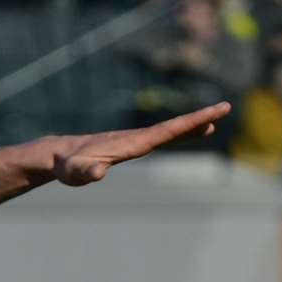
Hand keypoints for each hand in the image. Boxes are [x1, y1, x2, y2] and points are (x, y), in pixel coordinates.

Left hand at [49, 102, 230, 185]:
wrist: (55, 155)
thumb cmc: (66, 166)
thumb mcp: (74, 173)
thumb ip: (86, 172)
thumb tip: (97, 173)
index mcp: (131, 143)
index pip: (167, 131)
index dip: (192, 123)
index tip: (214, 114)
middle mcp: (135, 138)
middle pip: (172, 127)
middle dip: (199, 119)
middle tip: (225, 108)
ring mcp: (132, 140)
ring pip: (166, 132)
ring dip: (189, 127)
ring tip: (212, 125)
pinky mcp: (127, 145)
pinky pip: (157, 138)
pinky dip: (173, 135)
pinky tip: (182, 136)